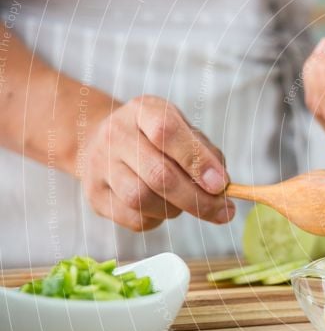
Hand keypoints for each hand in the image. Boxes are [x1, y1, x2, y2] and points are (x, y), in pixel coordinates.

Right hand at [82, 96, 234, 231]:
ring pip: (142, 199)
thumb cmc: (156, 139)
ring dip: (176, 209)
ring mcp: (100, 164)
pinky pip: (133, 218)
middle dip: (197, 199)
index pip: (167, 132)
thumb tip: (221, 185)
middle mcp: (115, 134)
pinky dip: (158, 219)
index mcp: (142, 110)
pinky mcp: (95, 195)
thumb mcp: (183, 130)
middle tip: (224, 211)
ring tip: (187, 202)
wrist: (101, 142)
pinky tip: (164, 208)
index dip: (197, 161)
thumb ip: (205, 152)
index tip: (221, 184)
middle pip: (158, 174)